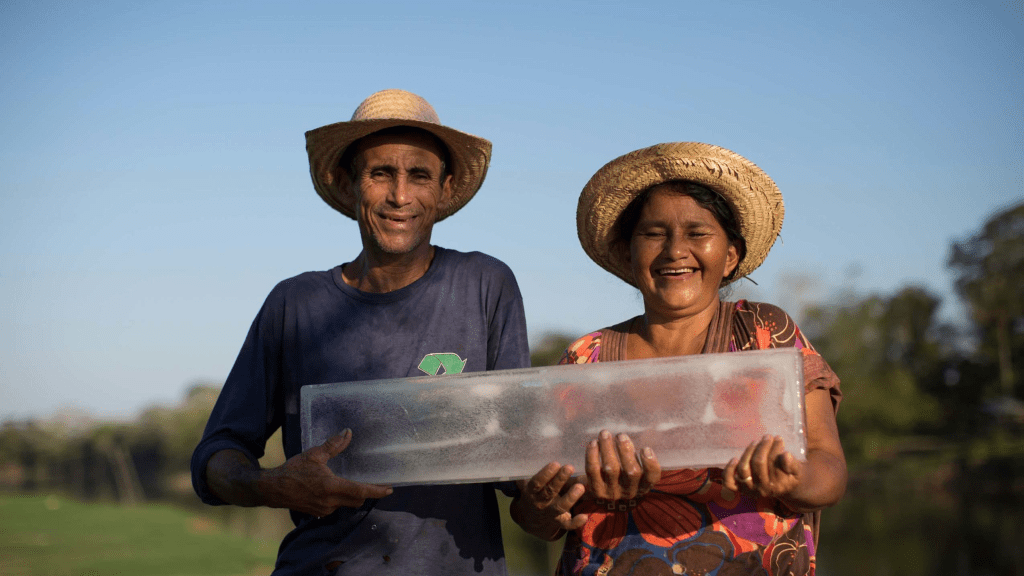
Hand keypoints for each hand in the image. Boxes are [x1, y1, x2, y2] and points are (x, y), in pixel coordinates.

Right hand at [259, 429, 392, 516]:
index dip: (377, 491)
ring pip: (347, 504)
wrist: (273, 489)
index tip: (389, 489)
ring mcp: (324, 509)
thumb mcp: (314, 454)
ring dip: (353, 495)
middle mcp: (330, 502)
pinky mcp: (318, 512)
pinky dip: (341, 498)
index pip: (361, 491)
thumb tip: (348, 433)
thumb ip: (333, 445)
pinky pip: (336, 506)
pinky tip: (338, 489)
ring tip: (357, 483)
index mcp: (331, 487)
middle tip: (376, 484)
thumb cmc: (293, 470)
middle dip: (367, 493)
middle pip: (357, 500)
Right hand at [510, 462, 587, 540]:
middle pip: (550, 491)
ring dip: (570, 497)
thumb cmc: (534, 492)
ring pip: (560, 507)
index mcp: (531, 491)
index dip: (545, 474)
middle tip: (569, 467)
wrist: (531, 519)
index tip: (555, 463)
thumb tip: (537, 448)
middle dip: (560, 480)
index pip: (537, 482)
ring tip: (581, 487)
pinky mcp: (559, 522)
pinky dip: (576, 522)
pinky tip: (585, 517)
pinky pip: (568, 525)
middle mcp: (540, 502)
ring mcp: (550, 513)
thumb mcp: (528, 482)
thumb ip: (533, 470)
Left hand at [584, 430, 660, 500]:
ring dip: (607, 448)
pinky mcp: (596, 490)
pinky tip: (594, 443)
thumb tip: (643, 432)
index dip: (650, 463)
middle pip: (631, 472)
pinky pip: (593, 470)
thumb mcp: (635, 468)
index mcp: (644, 486)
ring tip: (605, 433)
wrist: (601, 491)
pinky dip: (592, 455)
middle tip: (621, 435)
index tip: (646, 448)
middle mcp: (629, 491)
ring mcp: (612, 493)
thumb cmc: (622, 473)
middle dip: (626, 450)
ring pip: (611, 469)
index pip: (652, 478)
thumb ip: (637, 454)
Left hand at [722, 435, 802, 498]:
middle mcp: (761, 490)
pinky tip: (734, 459)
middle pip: (758, 463)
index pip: (772, 463)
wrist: (783, 487)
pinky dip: (729, 470)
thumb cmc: (790, 475)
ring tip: (756, 441)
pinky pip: (728, 481)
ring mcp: (748, 489)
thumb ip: (793, 465)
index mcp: (776, 487)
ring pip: (743, 468)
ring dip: (749, 452)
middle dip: (763, 447)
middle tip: (768, 437)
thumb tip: (786, 455)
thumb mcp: (797, 471)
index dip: (775, 448)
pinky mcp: (739, 488)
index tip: (778, 438)